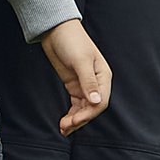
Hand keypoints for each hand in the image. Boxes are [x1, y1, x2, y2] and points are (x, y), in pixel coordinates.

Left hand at [39, 18, 111, 134]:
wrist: (55, 30)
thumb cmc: (71, 41)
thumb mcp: (81, 60)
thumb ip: (88, 81)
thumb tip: (96, 101)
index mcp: (103, 76)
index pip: (101, 101)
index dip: (89, 113)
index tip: (75, 120)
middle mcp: (96, 83)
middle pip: (92, 108)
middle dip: (81, 119)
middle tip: (66, 126)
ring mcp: (85, 85)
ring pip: (84, 109)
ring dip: (75, 120)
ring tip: (63, 128)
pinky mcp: (74, 85)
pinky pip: (76, 105)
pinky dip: (71, 114)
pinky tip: (65, 122)